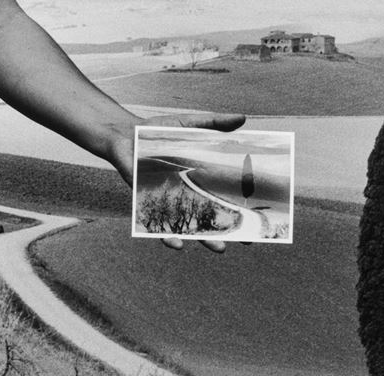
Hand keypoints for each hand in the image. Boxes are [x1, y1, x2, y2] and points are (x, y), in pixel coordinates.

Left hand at [109, 112, 245, 253]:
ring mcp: (168, 201)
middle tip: (247, 241)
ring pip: (189, 226)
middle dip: (230, 230)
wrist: (123, 134)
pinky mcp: (148, 204)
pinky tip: (178, 244)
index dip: (241, 208)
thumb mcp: (189, 124)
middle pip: (210, 217)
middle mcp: (186, 194)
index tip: (260, 220)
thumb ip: (214, 123)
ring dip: (204, 239)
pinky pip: (158, 225)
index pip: (224, 197)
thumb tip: (243, 119)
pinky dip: (167, 236)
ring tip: (220, 248)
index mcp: (199, 178)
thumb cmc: (156, 131)